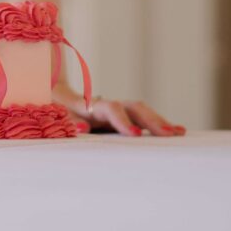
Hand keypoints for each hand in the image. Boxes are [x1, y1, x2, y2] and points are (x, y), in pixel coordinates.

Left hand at [52, 82, 186, 136]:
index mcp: (90, 105)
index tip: (134, 134)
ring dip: (159, 122)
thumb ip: (67, 121)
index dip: (122, 120)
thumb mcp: (56, 117)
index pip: (110, 109)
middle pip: (133, 107)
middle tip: (168, 134)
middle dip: (151, 120)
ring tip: (178, 133)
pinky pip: (143, 119)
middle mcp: (108, 105)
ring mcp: (116, 110)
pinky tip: (178, 131)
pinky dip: (158, 125)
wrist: (52, 96)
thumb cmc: (55, 111)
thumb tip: (79, 127)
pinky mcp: (122, 118)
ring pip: (141, 111)